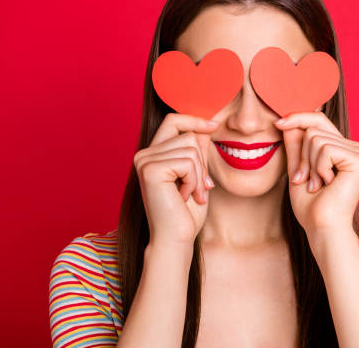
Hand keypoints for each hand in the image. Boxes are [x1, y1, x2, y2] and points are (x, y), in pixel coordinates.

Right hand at [133, 113, 218, 246]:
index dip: (194, 120)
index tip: (214, 125)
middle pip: (188, 134)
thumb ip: (197, 152)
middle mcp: (144, 154)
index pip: (173, 121)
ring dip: (199, 174)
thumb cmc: (186, 212)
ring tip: (192, 194)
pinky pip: (187, 162)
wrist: (176, 239)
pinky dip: (194, 181)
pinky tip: (185, 197)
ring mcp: (144, 161)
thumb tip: (205, 126)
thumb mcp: (197, 175)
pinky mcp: (151, 170)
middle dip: (202, 162)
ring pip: (190, 148)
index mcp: (152, 154)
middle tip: (201, 188)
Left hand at [274, 111, 358, 235]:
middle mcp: (355, 148)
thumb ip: (295, 145)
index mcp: (343, 149)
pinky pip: (325, 149)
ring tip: (317, 184)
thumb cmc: (311, 206)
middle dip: (302, 154)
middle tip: (304, 179)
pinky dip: (318, 167)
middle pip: (315, 127)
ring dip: (309, 164)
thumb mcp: (298, 169)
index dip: (298, 118)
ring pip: (316, 138)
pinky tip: (326, 184)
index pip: (319, 121)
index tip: (278, 123)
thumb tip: (287, 120)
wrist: (322, 227)